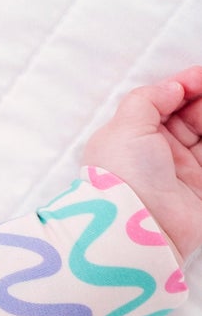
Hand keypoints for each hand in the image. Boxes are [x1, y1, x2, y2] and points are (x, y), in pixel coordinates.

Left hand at [83, 66, 201, 264]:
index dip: (186, 85)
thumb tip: (173, 86)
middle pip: (192, 115)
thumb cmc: (124, 176)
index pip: (166, 100)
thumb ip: (149, 98)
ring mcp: (183, 170)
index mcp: (134, 133)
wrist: (138, 230)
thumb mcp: (125, 126)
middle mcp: (159, 150)